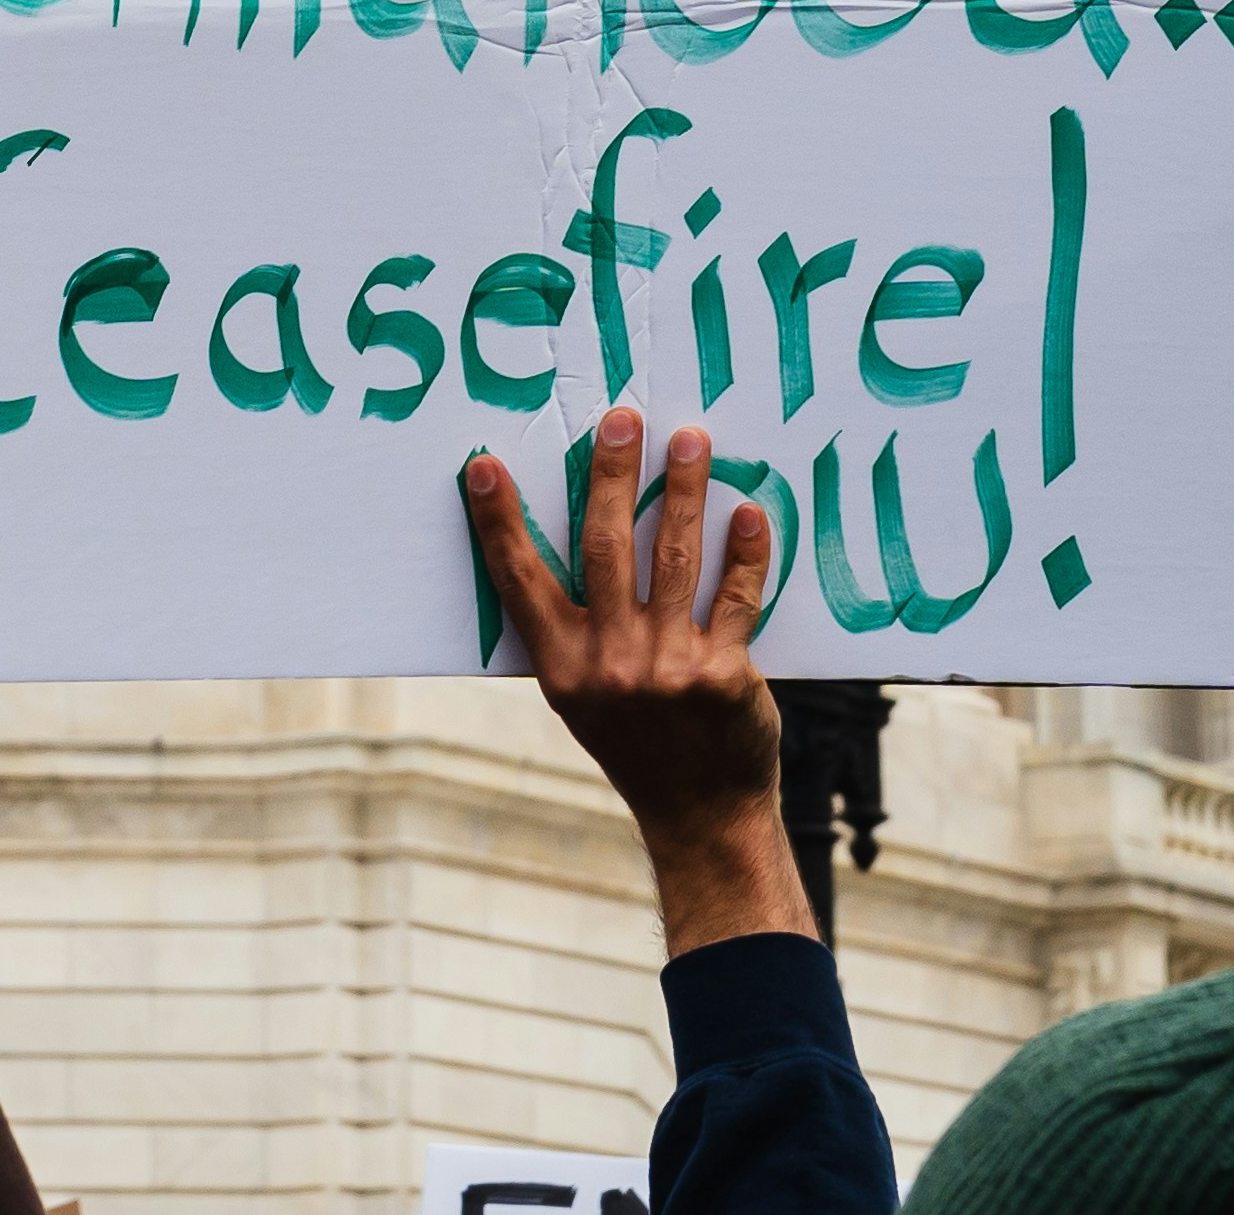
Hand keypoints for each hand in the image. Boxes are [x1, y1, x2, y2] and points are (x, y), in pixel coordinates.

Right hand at [471, 411, 806, 956]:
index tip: (485, 465)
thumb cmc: (636, 743)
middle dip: (610, 476)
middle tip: (622, 421)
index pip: (519, 579)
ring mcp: (667, 669)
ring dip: (682, 491)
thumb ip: (573, 629)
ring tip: (692, 441)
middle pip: (604, 548)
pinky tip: (748, 513)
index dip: (500, 521)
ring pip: (674, 558)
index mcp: (561, 666)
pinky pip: (736, 598)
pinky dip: (745, 553)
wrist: (701, 813)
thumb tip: (574, 536)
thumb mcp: (581, 696)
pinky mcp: (724, 675)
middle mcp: (608, 664)